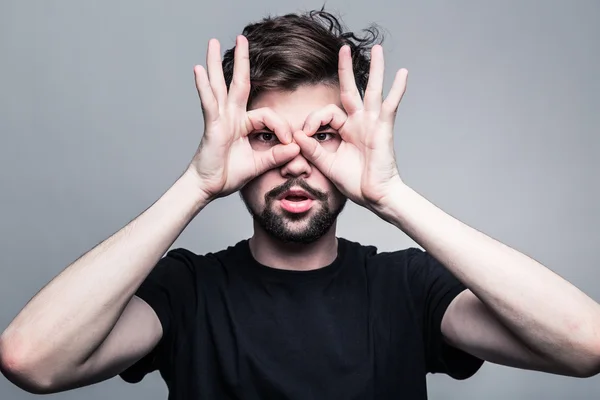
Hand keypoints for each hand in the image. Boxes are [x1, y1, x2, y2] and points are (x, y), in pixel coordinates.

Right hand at [186, 36, 299, 200]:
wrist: (209, 187)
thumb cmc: (229, 174)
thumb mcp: (259, 163)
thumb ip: (277, 155)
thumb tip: (296, 148)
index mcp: (243, 124)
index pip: (267, 115)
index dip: (281, 127)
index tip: (288, 143)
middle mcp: (230, 117)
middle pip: (238, 83)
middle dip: (241, 61)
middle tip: (241, 39)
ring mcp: (219, 119)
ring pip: (220, 86)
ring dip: (217, 63)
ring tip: (214, 42)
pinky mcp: (211, 125)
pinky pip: (209, 103)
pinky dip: (204, 87)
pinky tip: (199, 70)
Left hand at [293, 44, 406, 208]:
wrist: (374, 196)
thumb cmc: (354, 182)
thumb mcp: (326, 164)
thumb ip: (311, 149)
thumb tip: (296, 134)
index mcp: (345, 130)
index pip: (326, 113)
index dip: (312, 121)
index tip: (304, 136)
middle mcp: (359, 122)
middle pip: (351, 90)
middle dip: (346, 69)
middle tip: (343, 48)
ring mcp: (372, 123)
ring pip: (372, 90)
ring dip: (375, 68)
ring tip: (378, 48)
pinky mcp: (383, 128)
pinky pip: (390, 105)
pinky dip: (397, 89)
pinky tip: (403, 73)